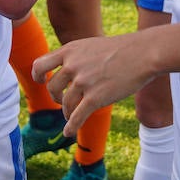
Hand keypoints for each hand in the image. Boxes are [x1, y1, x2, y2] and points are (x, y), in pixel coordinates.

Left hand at [33, 32, 157, 135]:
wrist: (142, 53)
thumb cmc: (121, 49)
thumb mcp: (91, 45)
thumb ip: (76, 57)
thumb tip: (64, 70)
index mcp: (70, 50)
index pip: (40, 64)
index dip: (37, 75)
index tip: (41, 81)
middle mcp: (73, 65)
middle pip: (52, 87)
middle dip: (56, 97)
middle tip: (63, 101)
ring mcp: (83, 82)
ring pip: (65, 103)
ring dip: (67, 112)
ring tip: (72, 115)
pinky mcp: (95, 98)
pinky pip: (77, 117)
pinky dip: (71, 127)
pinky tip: (69, 133)